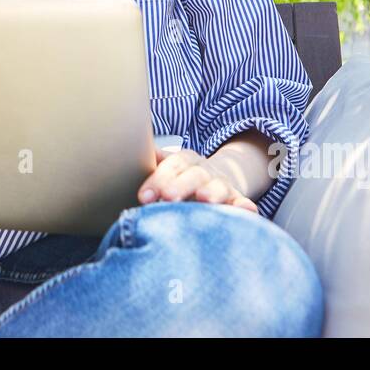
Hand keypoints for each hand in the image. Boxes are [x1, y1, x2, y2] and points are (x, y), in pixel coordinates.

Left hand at [137, 146, 258, 212]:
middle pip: (193, 175)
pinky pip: (243, 203)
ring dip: (212, 192)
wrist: (215, 179)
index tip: (143, 197)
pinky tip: (247, 211)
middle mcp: (203, 171)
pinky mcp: (238, 201)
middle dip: (180, 185)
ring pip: (218, 186)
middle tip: (168, 197)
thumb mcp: (165, 170)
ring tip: (204, 199)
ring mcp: (222, 185)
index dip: (157, 179)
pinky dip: (246, 208)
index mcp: (183, 161)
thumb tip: (122, 158)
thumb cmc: (180, 179)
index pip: (171, 166)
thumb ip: (146, 166)